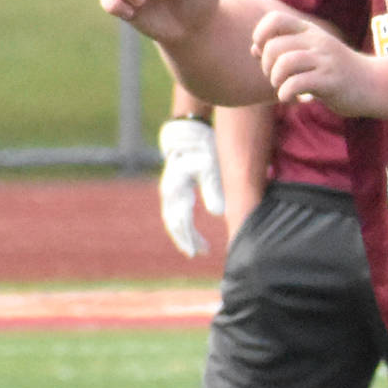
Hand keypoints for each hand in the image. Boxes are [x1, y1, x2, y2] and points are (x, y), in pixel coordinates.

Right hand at [156, 117, 224, 257]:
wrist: (189, 134)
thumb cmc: (203, 150)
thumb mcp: (211, 168)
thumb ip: (213, 190)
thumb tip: (218, 214)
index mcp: (177, 190)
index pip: (182, 221)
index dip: (189, 238)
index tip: (197, 252)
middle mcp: (169, 193)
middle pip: (175, 223)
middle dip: (186, 240)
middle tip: (198, 253)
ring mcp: (169, 191)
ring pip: (173, 219)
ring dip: (183, 235)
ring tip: (196, 248)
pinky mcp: (174, 189)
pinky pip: (175, 212)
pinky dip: (181, 224)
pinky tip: (190, 232)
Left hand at [252, 9, 382, 117]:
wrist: (374, 84)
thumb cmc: (337, 71)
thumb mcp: (313, 52)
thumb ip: (285, 49)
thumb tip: (253, 49)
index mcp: (310, 31)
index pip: (275, 19)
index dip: (261, 35)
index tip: (264, 52)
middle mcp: (317, 42)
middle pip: (274, 46)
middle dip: (266, 66)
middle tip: (277, 78)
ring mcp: (325, 60)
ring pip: (284, 63)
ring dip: (275, 80)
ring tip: (283, 88)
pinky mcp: (331, 80)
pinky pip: (297, 83)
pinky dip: (285, 94)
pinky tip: (291, 99)